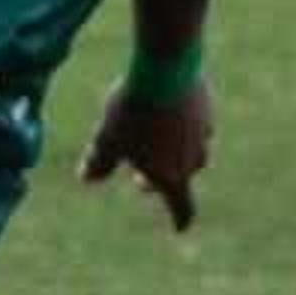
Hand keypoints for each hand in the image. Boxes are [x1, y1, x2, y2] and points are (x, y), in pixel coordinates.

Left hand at [80, 79, 214, 231]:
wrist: (167, 67)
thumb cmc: (134, 112)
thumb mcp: (107, 140)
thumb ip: (98, 163)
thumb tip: (88, 178)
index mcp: (173, 176)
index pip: (182, 206)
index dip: (180, 219)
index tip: (180, 227)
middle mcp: (195, 159)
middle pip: (182, 177)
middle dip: (162, 180)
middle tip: (140, 177)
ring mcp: (205, 131)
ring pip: (190, 150)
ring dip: (172, 152)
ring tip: (151, 141)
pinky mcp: (207, 106)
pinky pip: (193, 124)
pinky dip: (178, 125)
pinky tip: (163, 111)